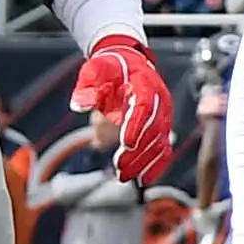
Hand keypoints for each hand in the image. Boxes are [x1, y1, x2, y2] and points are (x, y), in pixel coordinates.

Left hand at [70, 35, 173, 185]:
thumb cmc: (110, 68)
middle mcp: (160, 101)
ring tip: (124, 176)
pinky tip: (143, 180)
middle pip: (154, 130)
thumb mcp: (94, 71)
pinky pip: (164, 150)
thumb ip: (87, 87)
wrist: (127, 64)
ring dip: (144, 163)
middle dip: (138, 152)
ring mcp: (164, 116)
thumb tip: (79, 105)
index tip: (126, 144)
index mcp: (145, 84)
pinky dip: (156, 166)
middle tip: (119, 168)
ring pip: (161, 144)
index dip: (137, 126)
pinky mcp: (162, 128)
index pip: (144, 107)